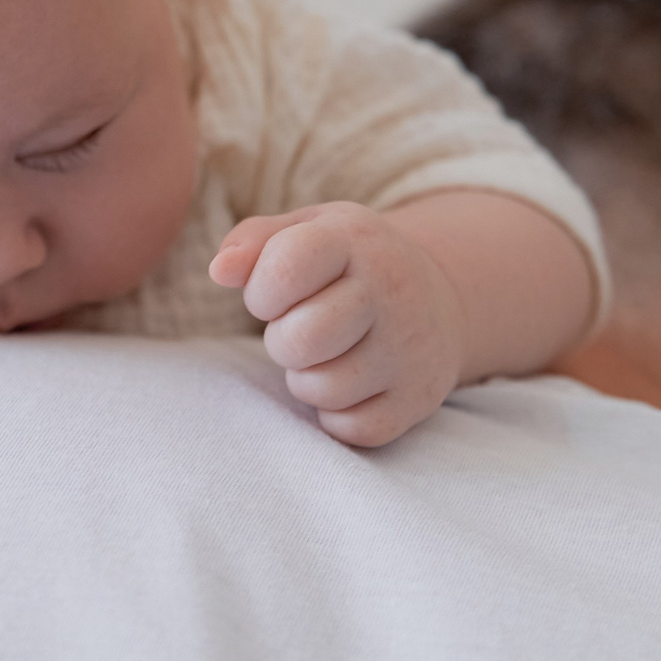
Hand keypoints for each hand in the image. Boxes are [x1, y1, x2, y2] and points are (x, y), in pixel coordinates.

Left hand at [210, 201, 467, 447]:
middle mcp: (390, 291)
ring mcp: (409, 350)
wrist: (441, 300)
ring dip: (307, 380)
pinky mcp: (417, 400)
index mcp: (355, 241)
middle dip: (282, 342)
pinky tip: (352, 384)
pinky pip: (351, 429)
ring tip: (327, 355)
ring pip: (323, 390)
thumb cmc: (351, 265)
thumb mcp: (309, 231)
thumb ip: (255, 241)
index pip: (286, 268)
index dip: (262, 292)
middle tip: (300, 331)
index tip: (273, 296)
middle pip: (300, 340)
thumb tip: (220, 271)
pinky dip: (337, 415)